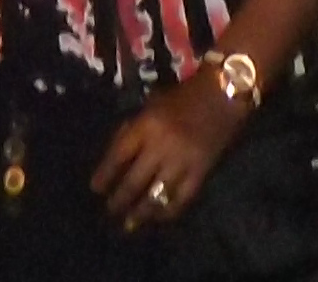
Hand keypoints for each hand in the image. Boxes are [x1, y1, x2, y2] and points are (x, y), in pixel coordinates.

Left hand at [93, 72, 249, 231]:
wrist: (222, 94)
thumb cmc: (182, 97)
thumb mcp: (151, 105)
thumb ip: (133, 129)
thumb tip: (115, 158)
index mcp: (146, 125)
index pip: (118, 155)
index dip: (104, 174)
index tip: (95, 189)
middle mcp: (161, 146)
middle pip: (134, 181)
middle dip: (119, 200)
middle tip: (110, 211)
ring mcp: (182, 162)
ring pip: (156, 196)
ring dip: (140, 213)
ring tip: (130, 223)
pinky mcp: (200, 173)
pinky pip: (181, 200)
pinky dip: (168, 212)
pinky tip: (158, 218)